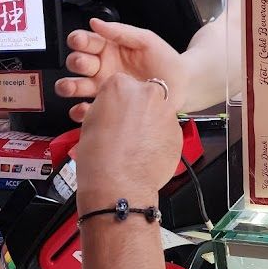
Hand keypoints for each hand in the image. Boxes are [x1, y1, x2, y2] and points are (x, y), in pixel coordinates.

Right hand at [56, 18, 188, 121]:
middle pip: (77, 63)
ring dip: (69, 86)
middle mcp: (102, 67)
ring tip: (72, 87)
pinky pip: (87, 110)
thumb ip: (121, 31)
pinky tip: (84, 108)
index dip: (79, 40)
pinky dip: (80, 111)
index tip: (79, 41)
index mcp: (109, 48)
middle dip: (76, 62)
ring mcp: (103, 88)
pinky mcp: (108, 106)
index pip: (86, 41)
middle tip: (84, 63)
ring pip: (76, 86)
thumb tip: (95, 22)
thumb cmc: (165, 61)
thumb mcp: (146, 40)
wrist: (182, 86)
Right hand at [76, 73, 181, 212]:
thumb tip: (112, 108)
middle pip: (144, 94)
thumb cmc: (99, 158)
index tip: (115, 112)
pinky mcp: (178, 132)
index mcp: (121, 86)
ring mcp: (166, 112)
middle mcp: (147, 94)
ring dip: (150, 123)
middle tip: (126, 128)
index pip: (121, 83)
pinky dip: (159, 138)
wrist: (118, 184)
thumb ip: (106, 107)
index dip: (117, 100)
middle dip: (137, 108)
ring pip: (158, 112)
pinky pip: (167, 130)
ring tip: (135, 144)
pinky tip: (145, 152)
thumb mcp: (89, 122)